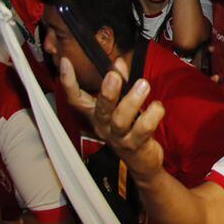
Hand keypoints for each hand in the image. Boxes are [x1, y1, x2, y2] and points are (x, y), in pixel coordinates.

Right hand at [69, 57, 167, 178]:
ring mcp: (119, 138)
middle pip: (100, 110)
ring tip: (143, 84)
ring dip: (132, 101)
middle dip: (107, 92)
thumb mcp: (121, 106)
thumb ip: (121, 84)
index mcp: (96, 115)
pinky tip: (157, 106)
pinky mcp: (136, 145)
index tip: (66, 62)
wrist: (142, 161)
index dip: (68, 82)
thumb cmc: (130, 128)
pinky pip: (143, 130)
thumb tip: (118, 63)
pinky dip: (152, 116)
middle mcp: (104, 127)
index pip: (76, 100)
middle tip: (114, 74)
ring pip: (121, 120)